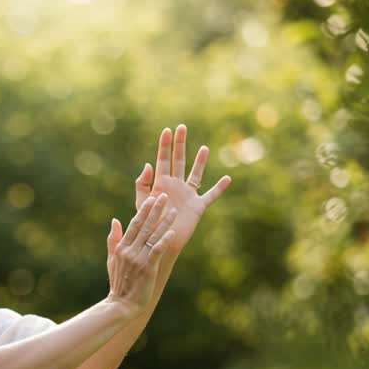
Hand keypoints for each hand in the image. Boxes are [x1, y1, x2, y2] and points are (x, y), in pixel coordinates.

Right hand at [105, 193, 177, 313]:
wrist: (122, 304)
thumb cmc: (119, 282)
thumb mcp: (112, 259)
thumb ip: (113, 239)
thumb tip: (115, 220)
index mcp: (121, 247)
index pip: (134, 224)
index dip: (144, 210)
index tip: (152, 198)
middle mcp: (130, 250)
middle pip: (145, 226)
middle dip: (155, 210)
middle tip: (165, 196)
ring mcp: (138, 259)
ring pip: (153, 236)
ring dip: (164, 222)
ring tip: (174, 211)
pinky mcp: (147, 268)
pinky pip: (157, 251)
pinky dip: (164, 241)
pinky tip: (172, 232)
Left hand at [128, 125, 231, 253]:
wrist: (160, 241)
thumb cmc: (148, 224)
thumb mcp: (141, 203)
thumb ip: (142, 185)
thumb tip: (148, 165)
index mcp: (161, 183)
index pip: (163, 160)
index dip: (165, 145)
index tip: (167, 130)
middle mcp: (175, 185)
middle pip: (179, 161)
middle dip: (180, 144)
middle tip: (182, 127)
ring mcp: (188, 195)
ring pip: (196, 174)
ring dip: (200, 162)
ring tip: (204, 148)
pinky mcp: (197, 206)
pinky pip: (211, 195)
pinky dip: (219, 188)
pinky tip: (227, 179)